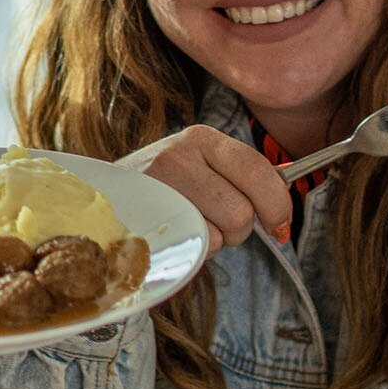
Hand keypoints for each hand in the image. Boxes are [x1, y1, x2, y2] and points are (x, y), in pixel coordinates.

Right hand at [120, 125, 292, 254]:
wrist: (102, 200)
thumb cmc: (161, 187)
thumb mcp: (198, 166)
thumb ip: (240, 176)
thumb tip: (285, 198)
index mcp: (200, 138)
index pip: (259, 171)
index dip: (278, 204)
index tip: (280, 223)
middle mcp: (178, 156)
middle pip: (243, 211)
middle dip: (242, 229)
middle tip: (222, 225)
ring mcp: (159, 188)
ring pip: (222, 233)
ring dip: (216, 240)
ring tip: (191, 226)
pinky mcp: (148, 220)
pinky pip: (196, 248)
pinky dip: (194, 250)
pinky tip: (175, 235)